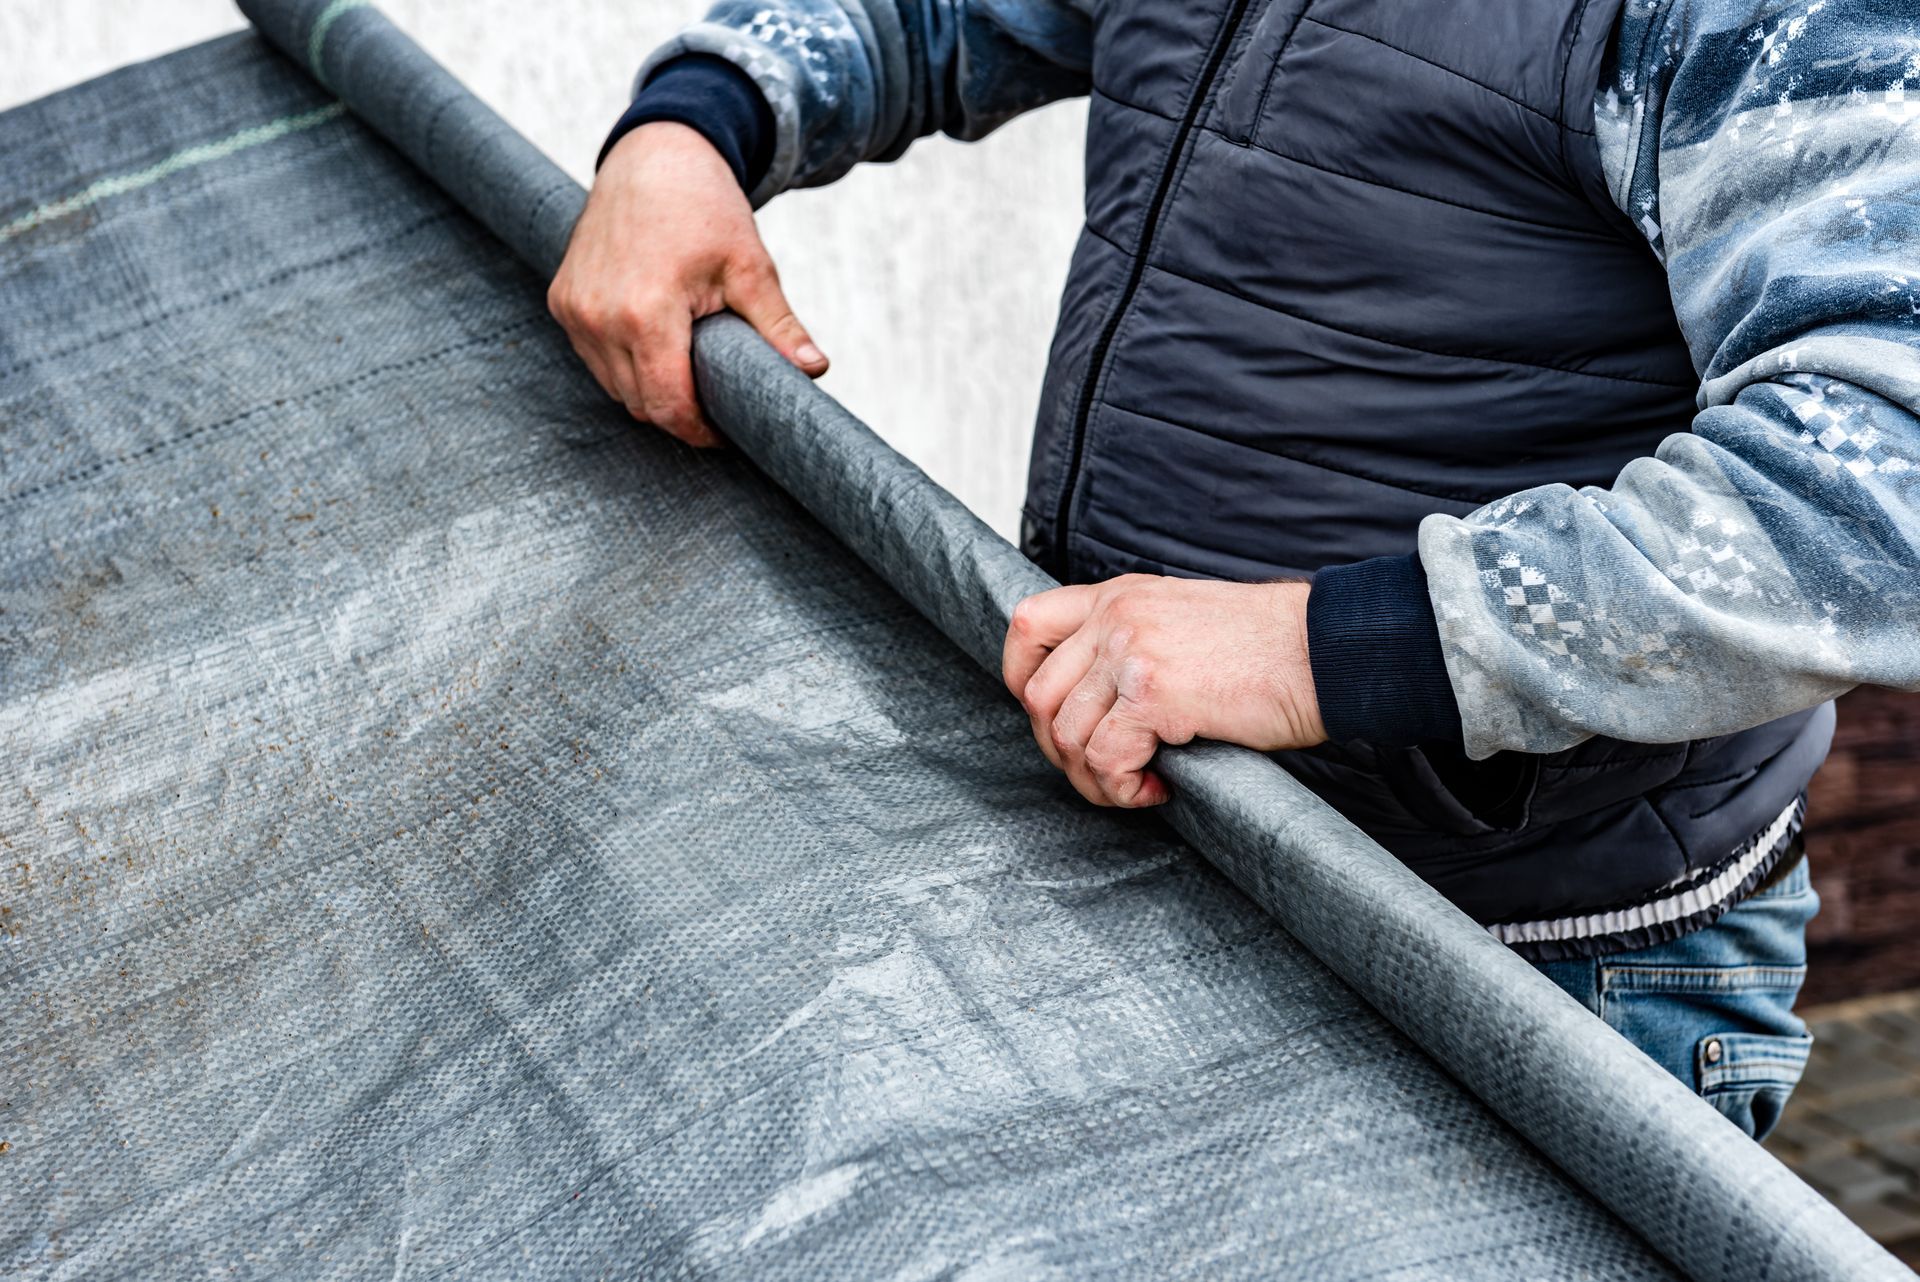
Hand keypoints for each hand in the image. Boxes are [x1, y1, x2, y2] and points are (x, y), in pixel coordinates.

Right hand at [547, 122, 827, 445]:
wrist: (653, 155)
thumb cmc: (705, 208)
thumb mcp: (750, 267)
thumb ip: (778, 327)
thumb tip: (815, 371)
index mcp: (645, 313)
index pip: (668, 406)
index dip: (701, 431)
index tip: (729, 431)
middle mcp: (597, 317)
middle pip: (640, 404)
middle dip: (680, 414)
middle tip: (718, 403)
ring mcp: (573, 310)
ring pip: (614, 387)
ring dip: (650, 392)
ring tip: (690, 373)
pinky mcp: (561, 301)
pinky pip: (595, 359)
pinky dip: (625, 365)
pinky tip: (657, 346)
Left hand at [1001, 575, 1324, 806]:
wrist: (1327, 650)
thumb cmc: (1271, 649)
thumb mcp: (1183, 621)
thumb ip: (1132, 644)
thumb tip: (1095, 704)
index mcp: (1119, 594)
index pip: (1026, 624)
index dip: (1021, 681)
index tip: (1049, 718)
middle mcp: (1116, 616)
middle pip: (1038, 695)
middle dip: (1061, 750)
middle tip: (1107, 772)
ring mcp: (1130, 651)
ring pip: (1067, 734)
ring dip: (1096, 778)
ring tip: (1138, 785)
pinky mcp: (1153, 693)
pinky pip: (1105, 759)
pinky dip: (1124, 788)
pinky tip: (1158, 789)